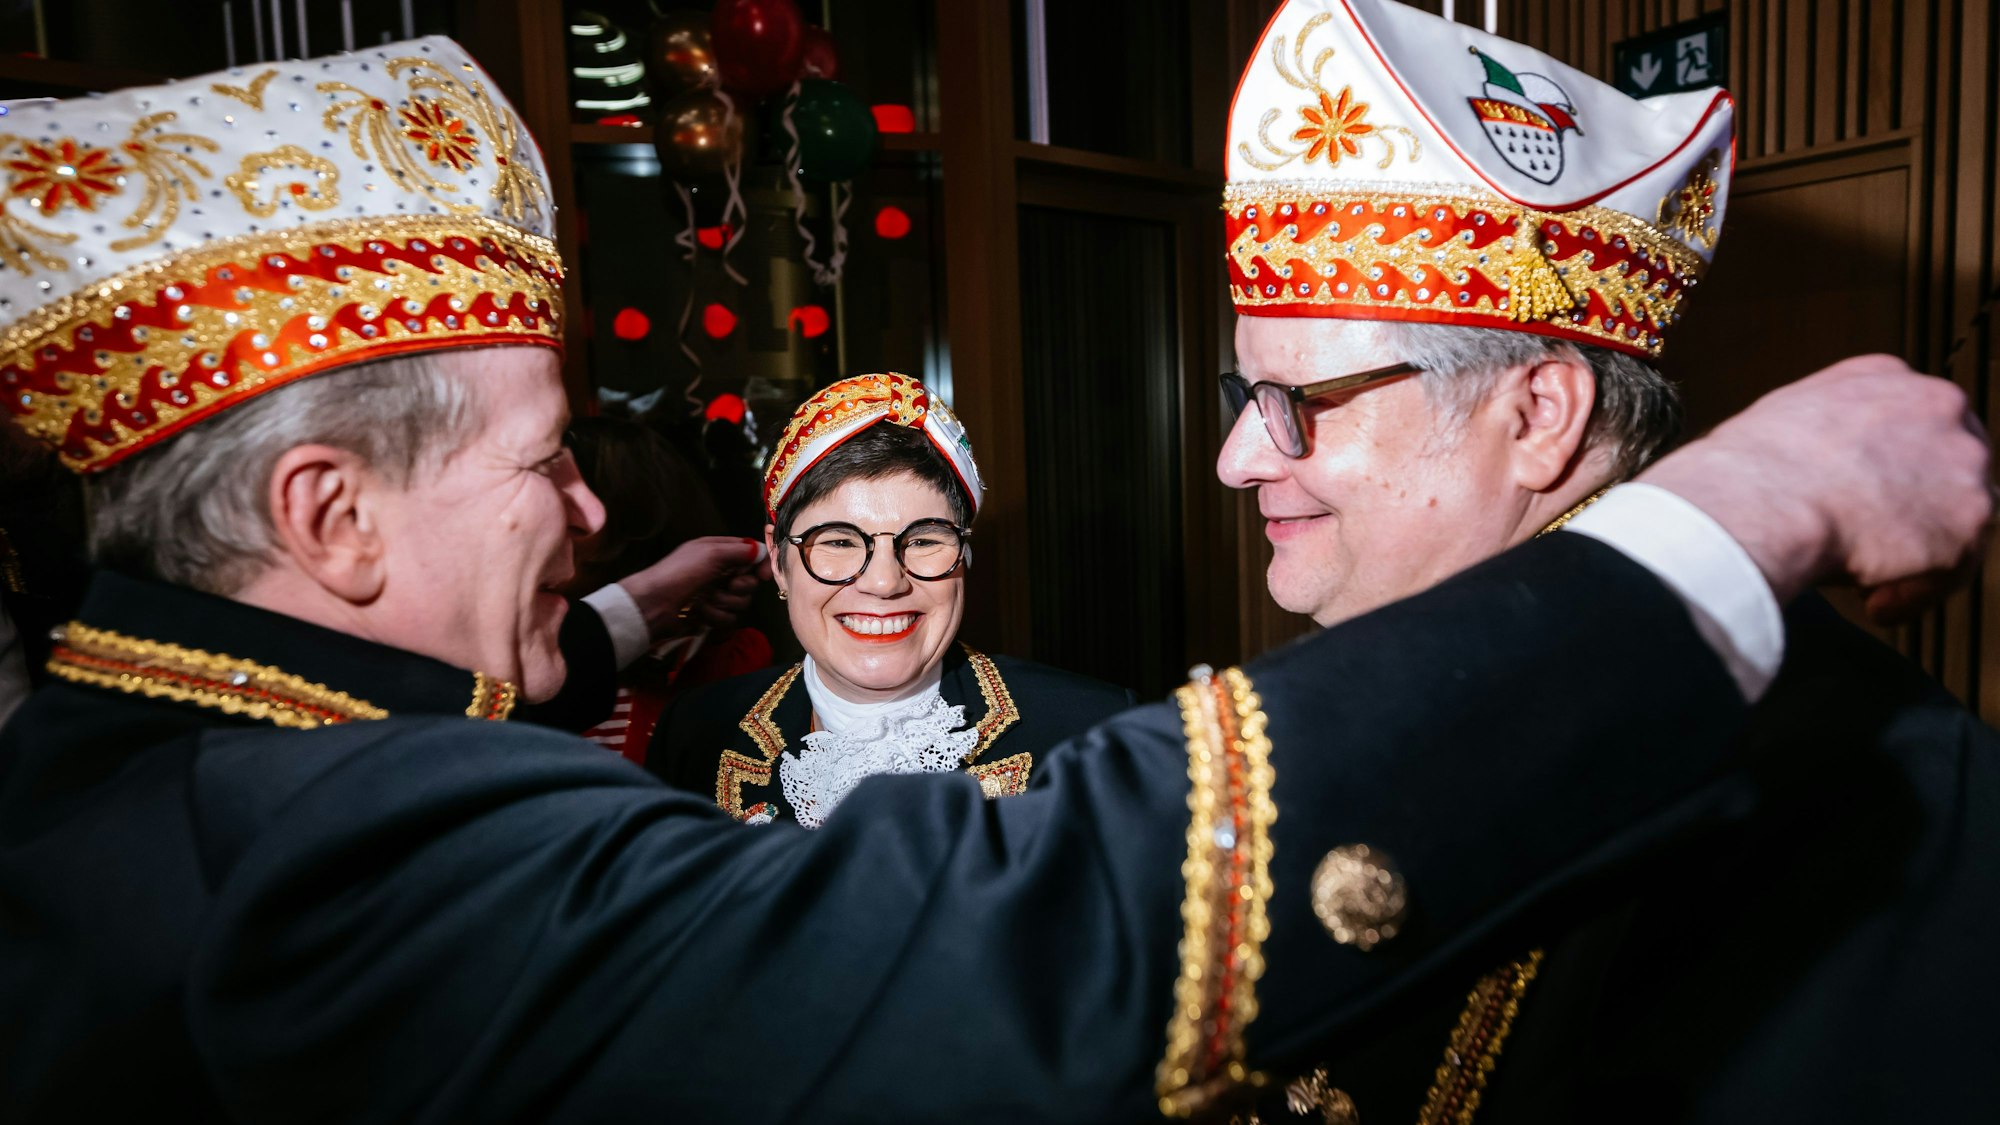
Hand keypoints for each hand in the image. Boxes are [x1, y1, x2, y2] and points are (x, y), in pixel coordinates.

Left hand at [616, 536, 770, 641]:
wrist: (655, 604)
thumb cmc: (680, 573)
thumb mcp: (711, 554)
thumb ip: (740, 551)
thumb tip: (761, 551)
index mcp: (719, 552)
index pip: (751, 555)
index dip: (760, 565)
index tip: (763, 575)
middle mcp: (720, 572)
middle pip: (750, 581)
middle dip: (740, 586)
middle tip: (727, 586)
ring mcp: (716, 595)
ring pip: (741, 602)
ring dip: (724, 603)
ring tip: (705, 600)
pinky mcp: (712, 615)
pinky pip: (730, 618)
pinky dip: (716, 616)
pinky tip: (701, 612)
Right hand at [1639, 354, 1992, 620]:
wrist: (1760, 502)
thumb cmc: (1748, 473)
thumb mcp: (1783, 422)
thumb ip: (1824, 433)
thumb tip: (1813, 471)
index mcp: (1886, 377)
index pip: (1913, 423)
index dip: (1892, 471)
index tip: (1870, 503)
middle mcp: (1938, 406)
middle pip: (1948, 470)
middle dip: (1913, 514)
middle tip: (1871, 548)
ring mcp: (1961, 461)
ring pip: (1956, 522)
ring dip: (1914, 559)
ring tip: (1864, 586)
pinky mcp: (1968, 518)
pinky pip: (1952, 570)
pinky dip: (1915, 594)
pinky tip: (1873, 603)